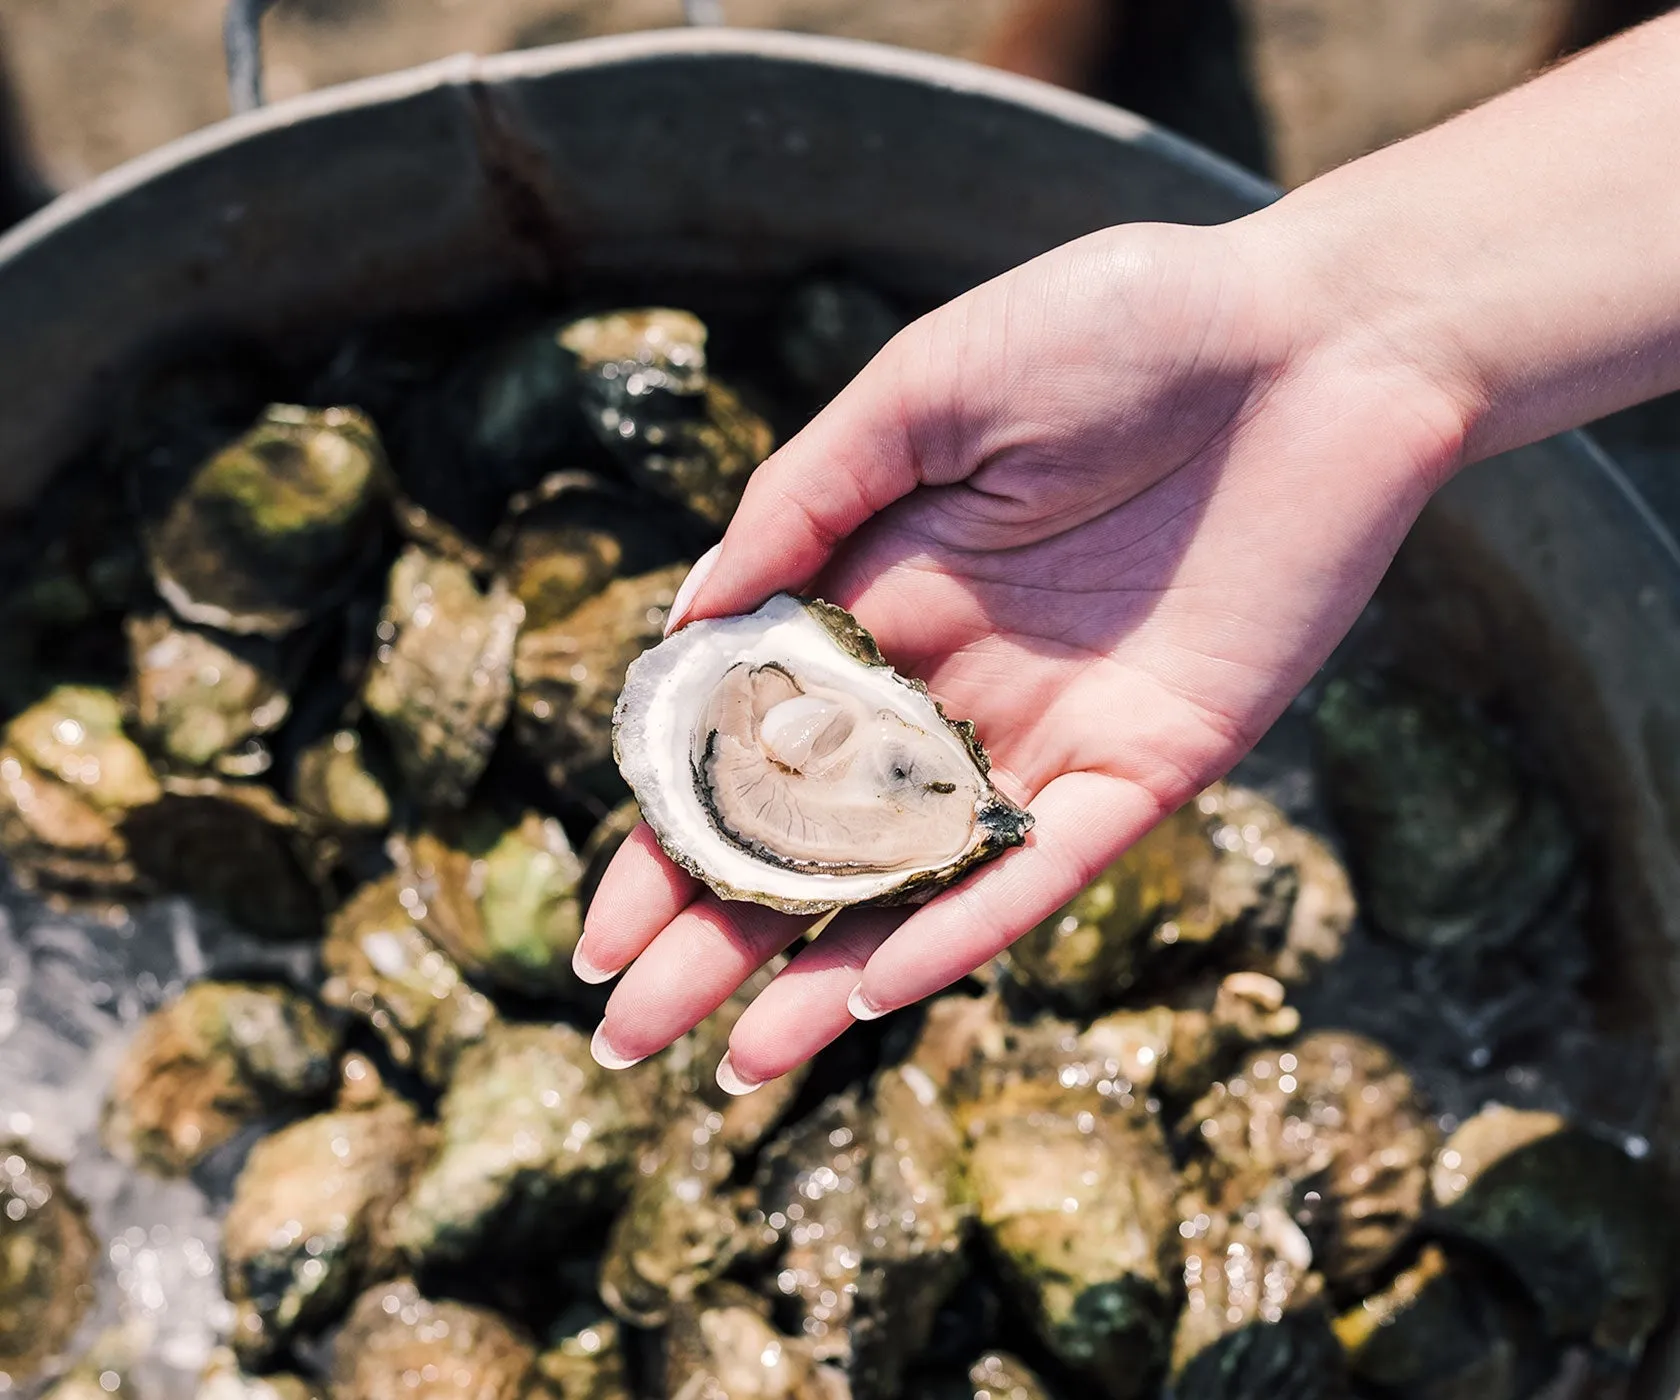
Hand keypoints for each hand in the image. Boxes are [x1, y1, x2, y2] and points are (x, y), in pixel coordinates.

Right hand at [574, 217, 1469, 1088]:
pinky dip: (960, 928)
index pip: (750, 747)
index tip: (601, 923)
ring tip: (725, 1065)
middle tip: (621, 1036)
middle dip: (713, 937)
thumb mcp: (923, 389)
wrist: (1317, 337)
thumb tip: (685, 623)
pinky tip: (868, 990)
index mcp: (880, 597)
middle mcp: (949, 686)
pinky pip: (1042, 868)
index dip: (672, 836)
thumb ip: (802, 503)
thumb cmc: (1115, 324)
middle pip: (810, 841)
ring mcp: (1044, 735)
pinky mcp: (1148, 764)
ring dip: (818, 976)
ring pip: (912, 883)